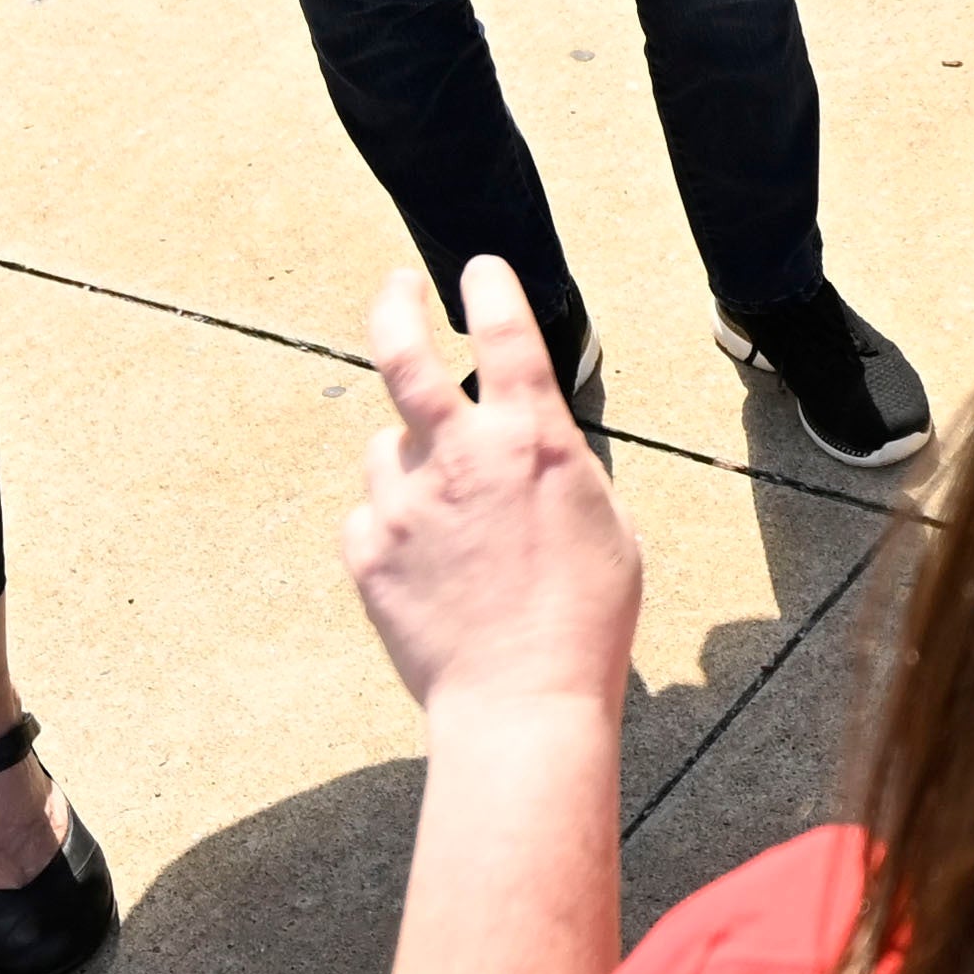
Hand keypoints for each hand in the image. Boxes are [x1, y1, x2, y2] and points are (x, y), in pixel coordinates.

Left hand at [345, 255, 644, 726]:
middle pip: (401, 352)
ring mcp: (402, 502)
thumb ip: (557, 469)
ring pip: (388, 450)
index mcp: (530, 442)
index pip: (505, 334)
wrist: (520, 702)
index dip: (490, 290)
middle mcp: (458, 456)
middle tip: (398, 289)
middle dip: (395, 306)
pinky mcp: (367, 550)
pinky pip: (371, 516)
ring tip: (450, 525)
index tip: (480, 271)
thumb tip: (530, 449)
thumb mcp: (606, 524)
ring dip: (412, 467)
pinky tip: (430, 571)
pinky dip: (394, 528)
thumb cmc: (584, 620)